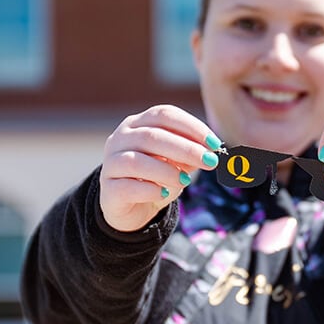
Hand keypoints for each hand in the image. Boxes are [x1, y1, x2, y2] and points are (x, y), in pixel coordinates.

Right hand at [99, 105, 221, 231]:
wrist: (131, 208)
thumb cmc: (156, 178)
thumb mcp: (177, 163)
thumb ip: (190, 154)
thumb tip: (212, 152)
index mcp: (138, 124)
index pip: (164, 114)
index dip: (192, 127)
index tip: (215, 143)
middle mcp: (120, 138)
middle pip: (152, 136)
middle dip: (186, 149)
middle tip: (210, 161)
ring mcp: (110, 163)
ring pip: (136, 161)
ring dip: (167, 170)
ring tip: (186, 181)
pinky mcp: (108, 190)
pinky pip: (127, 187)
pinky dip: (150, 189)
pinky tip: (165, 192)